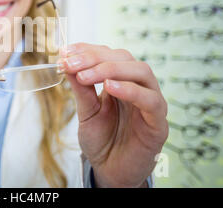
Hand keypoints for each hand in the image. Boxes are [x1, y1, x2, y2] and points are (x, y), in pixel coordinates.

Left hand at [58, 43, 168, 187]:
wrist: (110, 172)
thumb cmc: (101, 140)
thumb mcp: (86, 111)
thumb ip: (80, 88)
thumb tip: (65, 61)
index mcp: (121, 80)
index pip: (108, 54)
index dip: (87, 49)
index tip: (64, 51)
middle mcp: (139, 86)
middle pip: (124, 58)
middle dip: (94, 58)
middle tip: (70, 64)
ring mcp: (151, 102)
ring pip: (141, 72)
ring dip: (110, 69)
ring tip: (85, 75)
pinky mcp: (158, 123)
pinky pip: (150, 100)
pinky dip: (131, 90)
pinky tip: (109, 87)